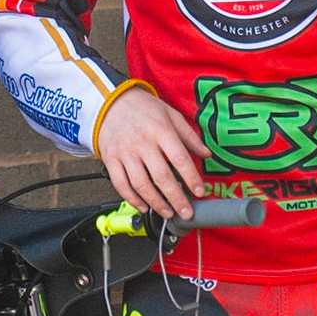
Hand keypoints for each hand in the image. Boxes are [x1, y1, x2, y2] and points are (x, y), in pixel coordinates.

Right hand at [95, 86, 208, 219]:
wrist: (110, 103)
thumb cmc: (143, 108)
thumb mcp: (171, 114)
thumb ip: (189, 136)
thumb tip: (206, 154)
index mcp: (160, 130)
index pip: (179, 158)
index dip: (191, 177)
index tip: (199, 191)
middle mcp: (142, 143)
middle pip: (161, 176)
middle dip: (176, 198)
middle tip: (186, 212)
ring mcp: (124, 153)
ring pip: (141, 184)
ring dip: (156, 203)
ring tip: (168, 212)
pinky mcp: (111, 160)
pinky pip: (120, 184)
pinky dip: (132, 199)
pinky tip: (143, 206)